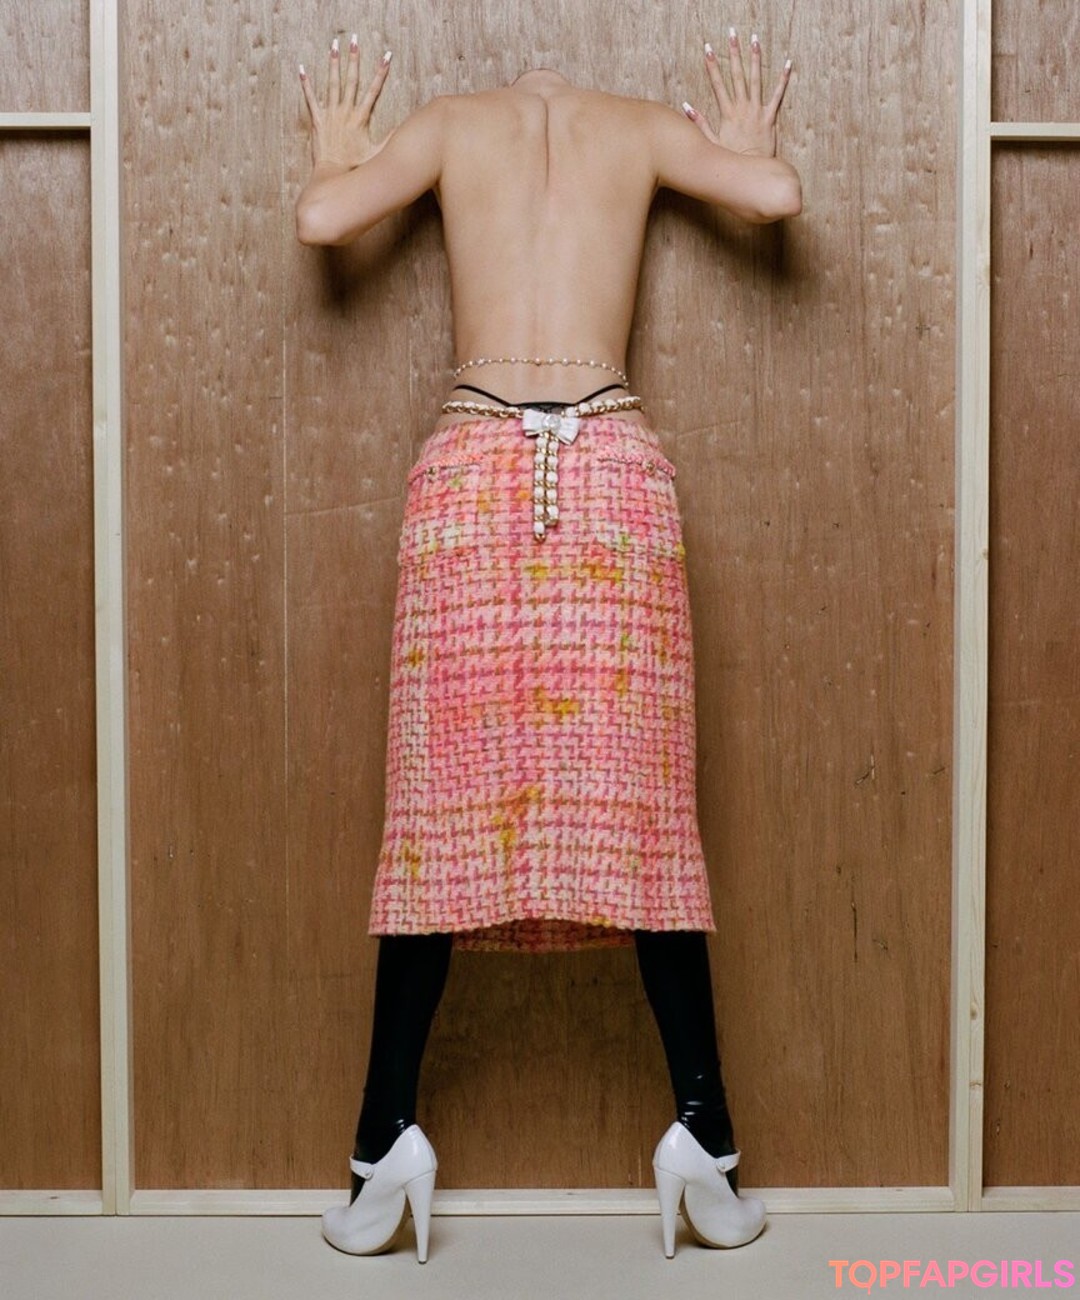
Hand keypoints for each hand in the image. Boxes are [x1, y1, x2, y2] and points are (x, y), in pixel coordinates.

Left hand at [299, 34, 392, 168]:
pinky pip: (310, 99)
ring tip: (334, 46)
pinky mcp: (317, 120)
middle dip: (354, 60)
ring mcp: (330, 114)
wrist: (332, 173)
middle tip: (355, 41)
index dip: (380, 73)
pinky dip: (306, 84)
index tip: (386, 56)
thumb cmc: (354, 166)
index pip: (373, 91)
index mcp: (360, 118)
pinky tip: (302, 70)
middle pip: (351, 80)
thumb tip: (404, 130)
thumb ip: (389, 140)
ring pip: (332, 84)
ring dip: (333, 64)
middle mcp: (346, 112)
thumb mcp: (376, 153)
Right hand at [684, 29, 790, 157]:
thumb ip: (700, 123)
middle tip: (732, 35)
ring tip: (754, 40)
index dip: (712, 65)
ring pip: (756, 80)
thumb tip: (687, 106)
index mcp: (727, 113)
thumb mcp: (712, 142)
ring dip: (755, 59)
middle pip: (737, 76)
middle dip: (733, 54)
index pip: (718, 84)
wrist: (750, 171)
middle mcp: (742, 108)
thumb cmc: (731, 159)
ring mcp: (757, 111)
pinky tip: (788, 64)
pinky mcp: (770, 118)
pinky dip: (784, 80)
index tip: (708, 49)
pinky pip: (778, 96)